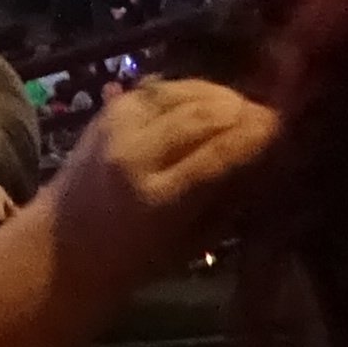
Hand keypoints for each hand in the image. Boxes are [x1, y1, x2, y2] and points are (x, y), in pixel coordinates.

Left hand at [36, 77, 278, 294]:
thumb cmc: (136, 258)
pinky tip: (209, 99)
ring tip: (244, 106)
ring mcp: (116, 126)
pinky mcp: (107, 109)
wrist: (64, 242)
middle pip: (200, 116)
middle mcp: (134, 155)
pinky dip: (188, 90)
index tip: (283, 126)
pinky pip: (158, 88)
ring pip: (179, 93)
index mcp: (158, 200)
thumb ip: (229, 200)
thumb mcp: (193, 243)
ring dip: (218, 94)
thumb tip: (269, 160)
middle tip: (269, 115)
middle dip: (241, 110)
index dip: (255, 135)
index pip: (217, 154)